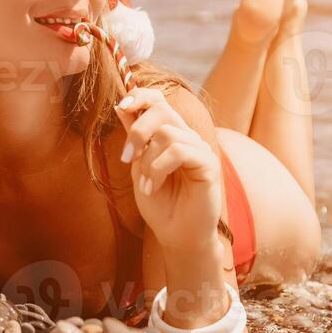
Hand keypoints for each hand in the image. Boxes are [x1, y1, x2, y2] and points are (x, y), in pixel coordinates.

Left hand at [115, 87, 222, 252]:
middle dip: (137, 131)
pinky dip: (159, 170)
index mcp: (171, 135)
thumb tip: (122, 105)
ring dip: (148, 162)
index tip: (122, 105)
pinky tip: (154, 187)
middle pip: (162, 110)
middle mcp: (188, 137)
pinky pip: (179, 151)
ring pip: (167, 134)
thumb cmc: (160, 205)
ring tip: (147, 185)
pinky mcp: (209, 164)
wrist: (177, 236)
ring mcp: (201, 149)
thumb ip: (135, 138)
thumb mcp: (139, 168)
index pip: (160, 100)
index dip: (141, 96)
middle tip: (127, 158)